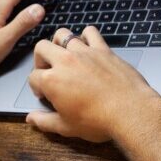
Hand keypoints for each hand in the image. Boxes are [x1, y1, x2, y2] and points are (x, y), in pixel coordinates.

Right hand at [26, 27, 160, 142]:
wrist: (130, 112)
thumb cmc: (99, 121)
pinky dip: (86, 35)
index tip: (43, 93)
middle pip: (41, 48)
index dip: (36, 86)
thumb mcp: (67, 127)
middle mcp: (65, 62)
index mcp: (52, 81)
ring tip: (63, 54)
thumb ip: (44, 121)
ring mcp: (84, 53)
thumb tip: (31, 119)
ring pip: (63, 35)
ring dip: (59, 43)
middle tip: (48, 70)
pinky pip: (90, 32)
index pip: (33, 77)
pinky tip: (87, 46)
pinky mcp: (102, 49)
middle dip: (40, 59)